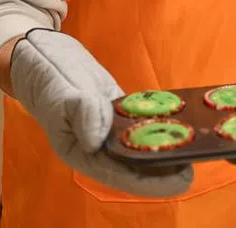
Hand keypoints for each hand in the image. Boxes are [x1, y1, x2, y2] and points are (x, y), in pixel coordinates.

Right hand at [10, 30, 193, 196]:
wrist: (42, 53)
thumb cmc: (45, 75)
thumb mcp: (60, 90)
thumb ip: (80, 111)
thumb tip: (98, 140)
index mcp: (78, 149)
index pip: (116, 173)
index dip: (147, 181)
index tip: (177, 182)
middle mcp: (95, 145)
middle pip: (131, 165)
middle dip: (160, 171)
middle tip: (192, 169)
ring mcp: (107, 129)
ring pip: (136, 147)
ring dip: (161, 151)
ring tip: (192, 152)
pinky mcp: (116, 112)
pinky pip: (138, 124)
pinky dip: (156, 127)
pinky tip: (178, 126)